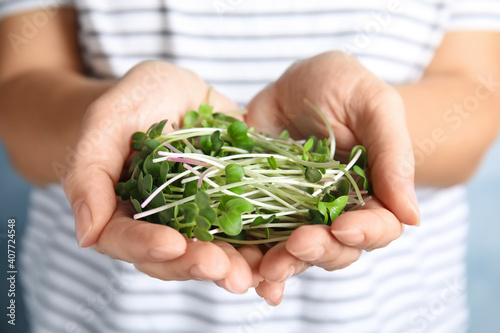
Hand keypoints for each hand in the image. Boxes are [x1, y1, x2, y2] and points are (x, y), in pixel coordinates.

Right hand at [62, 61, 261, 292]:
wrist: (176, 93)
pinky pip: (248, 232)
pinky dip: (265, 248)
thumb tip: (86, 236)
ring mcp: (199, 218)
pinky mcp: (232, 206)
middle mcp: (161, 223)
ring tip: (256, 275)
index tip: (172, 245)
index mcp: (123, 211)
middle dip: (199, 264)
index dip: (146, 246)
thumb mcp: (107, 121)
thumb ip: (89, 172)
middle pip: (174, 257)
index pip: (126, 240)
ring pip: (214, 252)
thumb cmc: (134, 101)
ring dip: (236, 267)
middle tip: (224, 270)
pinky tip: (281, 257)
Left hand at [246, 51, 419, 304]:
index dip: (366, 233)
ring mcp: (300, 214)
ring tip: (268, 268)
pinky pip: (263, 241)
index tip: (343, 226)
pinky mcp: (266, 210)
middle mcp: (338, 211)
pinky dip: (256, 262)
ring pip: (300, 253)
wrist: (296, 83)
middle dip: (321, 251)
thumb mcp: (373, 105)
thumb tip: (412, 218)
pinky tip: (251, 276)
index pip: (380, 227)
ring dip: (287, 265)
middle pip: (338, 248)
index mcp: (372, 192)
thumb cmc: (343, 85)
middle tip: (298, 243)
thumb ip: (393, 155)